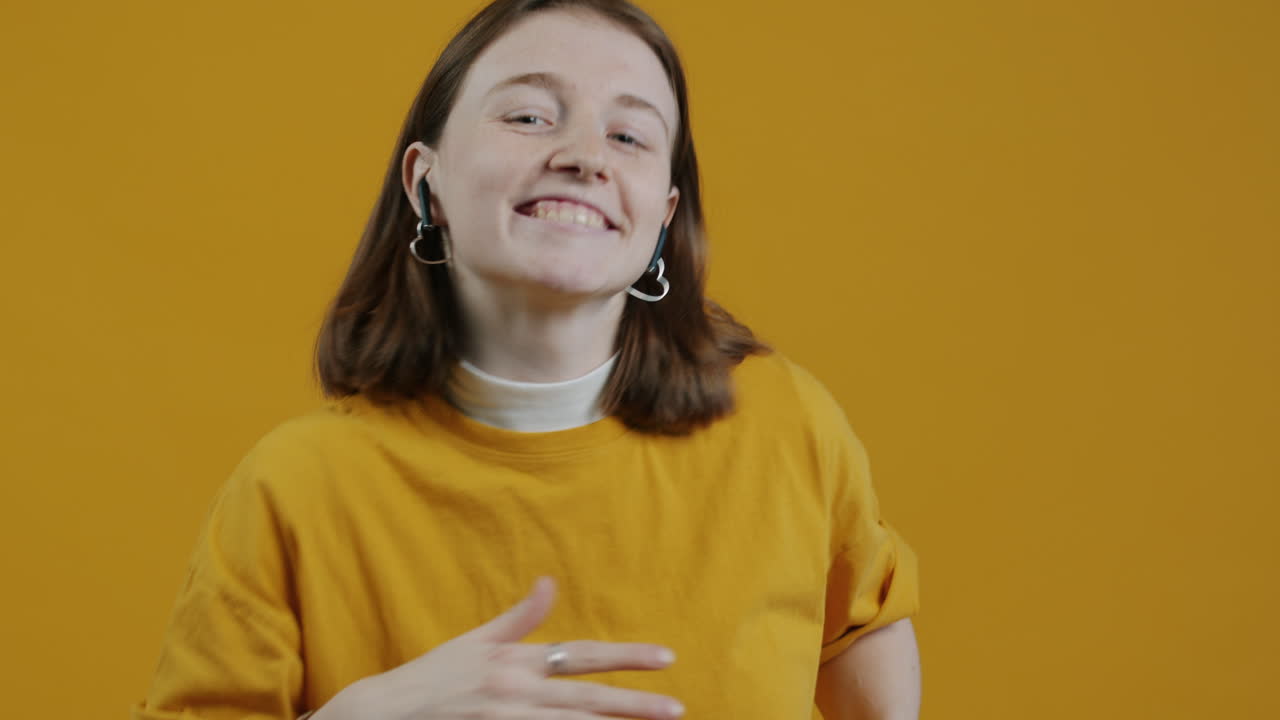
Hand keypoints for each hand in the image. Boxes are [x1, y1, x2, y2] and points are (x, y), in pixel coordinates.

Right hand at [314, 577, 683, 719]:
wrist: (383, 713)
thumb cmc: (432, 676)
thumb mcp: (476, 640)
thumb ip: (519, 618)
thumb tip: (550, 581)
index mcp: (518, 660)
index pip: (584, 656)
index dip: (628, 657)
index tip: (668, 658)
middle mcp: (517, 692)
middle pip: (588, 701)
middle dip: (636, 706)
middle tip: (677, 710)